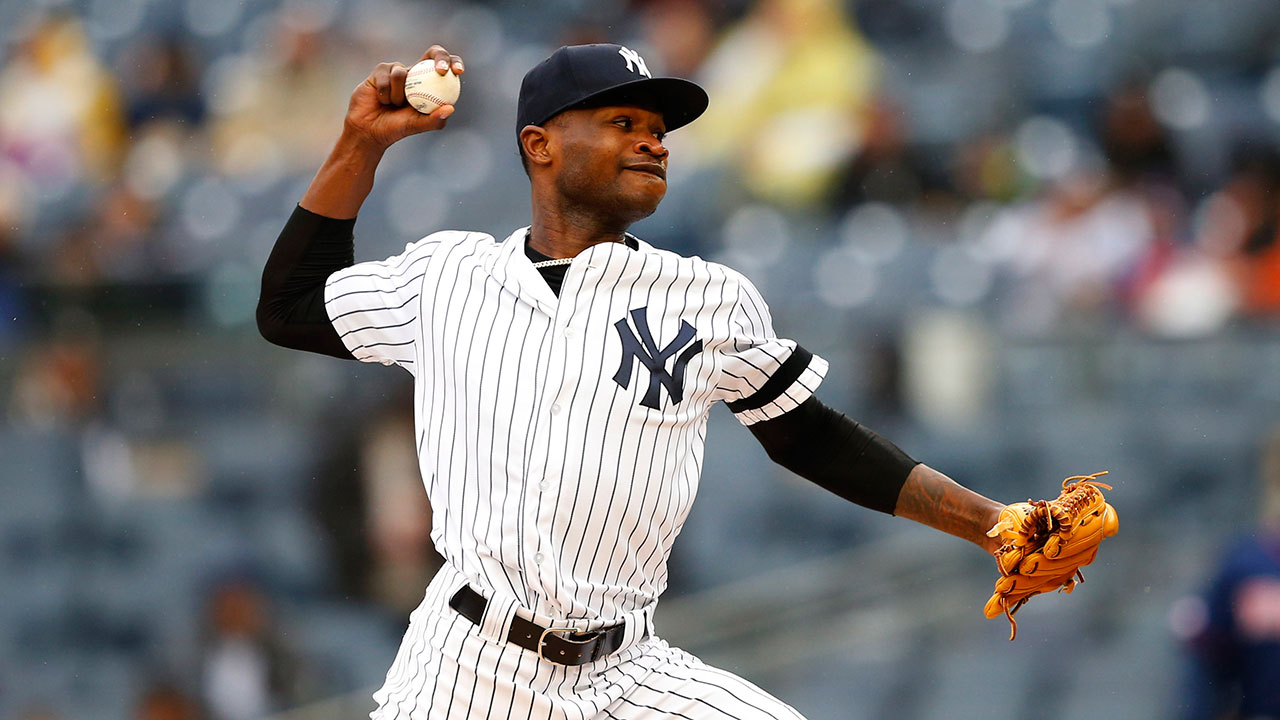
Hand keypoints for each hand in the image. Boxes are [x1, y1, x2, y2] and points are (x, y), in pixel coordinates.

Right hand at [343, 45, 464, 149]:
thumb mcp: (417, 126)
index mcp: (429, 84)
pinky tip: (381, 101)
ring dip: (399, 94)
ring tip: (393, 106)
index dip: (454, 63)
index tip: (458, 72)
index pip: (446, 67)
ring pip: (403, 73)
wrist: (369, 129)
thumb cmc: (396, 128)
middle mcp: (416, 73)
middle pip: (433, 53)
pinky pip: (387, 76)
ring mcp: (398, 69)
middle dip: (441, 57)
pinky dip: (386, 93)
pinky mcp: (381, 70)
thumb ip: (434, 120)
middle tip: (442, 70)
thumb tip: (450, 108)